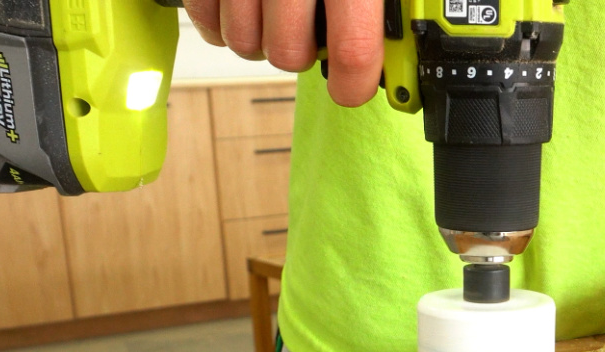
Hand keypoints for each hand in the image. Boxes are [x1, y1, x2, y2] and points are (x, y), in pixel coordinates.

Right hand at [183, 0, 384, 105]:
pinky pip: (206, 20)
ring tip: (273, 14)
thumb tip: (398, 54)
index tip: (353, 90)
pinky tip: (240, 8)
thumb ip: (376, 12)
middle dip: (299, 54)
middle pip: (289, 54)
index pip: (352, 51)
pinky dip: (220, 24)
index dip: (354, 85)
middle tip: (308, 32)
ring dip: (258, 39)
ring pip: (244, 43)